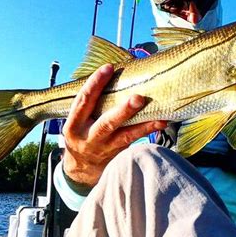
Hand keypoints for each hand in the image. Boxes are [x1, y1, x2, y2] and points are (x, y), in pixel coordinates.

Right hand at [62, 63, 166, 185]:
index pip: (83, 101)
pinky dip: (148, 131)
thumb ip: (91, 102)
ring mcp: (105, 149)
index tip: (108, 68)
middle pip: (106, 123)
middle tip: (138, 98)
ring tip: (159, 116)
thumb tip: (113, 71)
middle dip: (123, 111)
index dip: (94, 84)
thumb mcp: (78, 120)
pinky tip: (161, 122)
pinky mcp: (118, 155)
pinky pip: (135, 142)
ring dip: (143, 125)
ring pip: (125, 137)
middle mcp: (88, 138)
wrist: (81, 169)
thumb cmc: (83, 134)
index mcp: (74, 125)